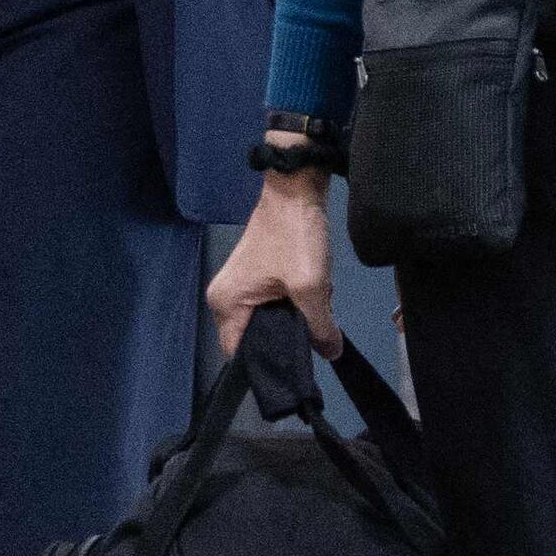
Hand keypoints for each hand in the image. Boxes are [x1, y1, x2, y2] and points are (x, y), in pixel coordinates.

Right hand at [207, 167, 338, 353]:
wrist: (297, 189)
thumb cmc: (295, 237)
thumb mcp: (311, 287)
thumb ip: (320, 327)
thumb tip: (330, 354)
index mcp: (225, 304)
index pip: (239, 354)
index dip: (268, 362)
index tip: (296, 366)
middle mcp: (225, 298)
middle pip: (256, 337)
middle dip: (287, 337)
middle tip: (315, 333)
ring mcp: (240, 285)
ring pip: (270, 320)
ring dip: (296, 318)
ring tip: (317, 310)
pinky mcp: (257, 275)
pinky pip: (274, 303)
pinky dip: (295, 303)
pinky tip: (314, 294)